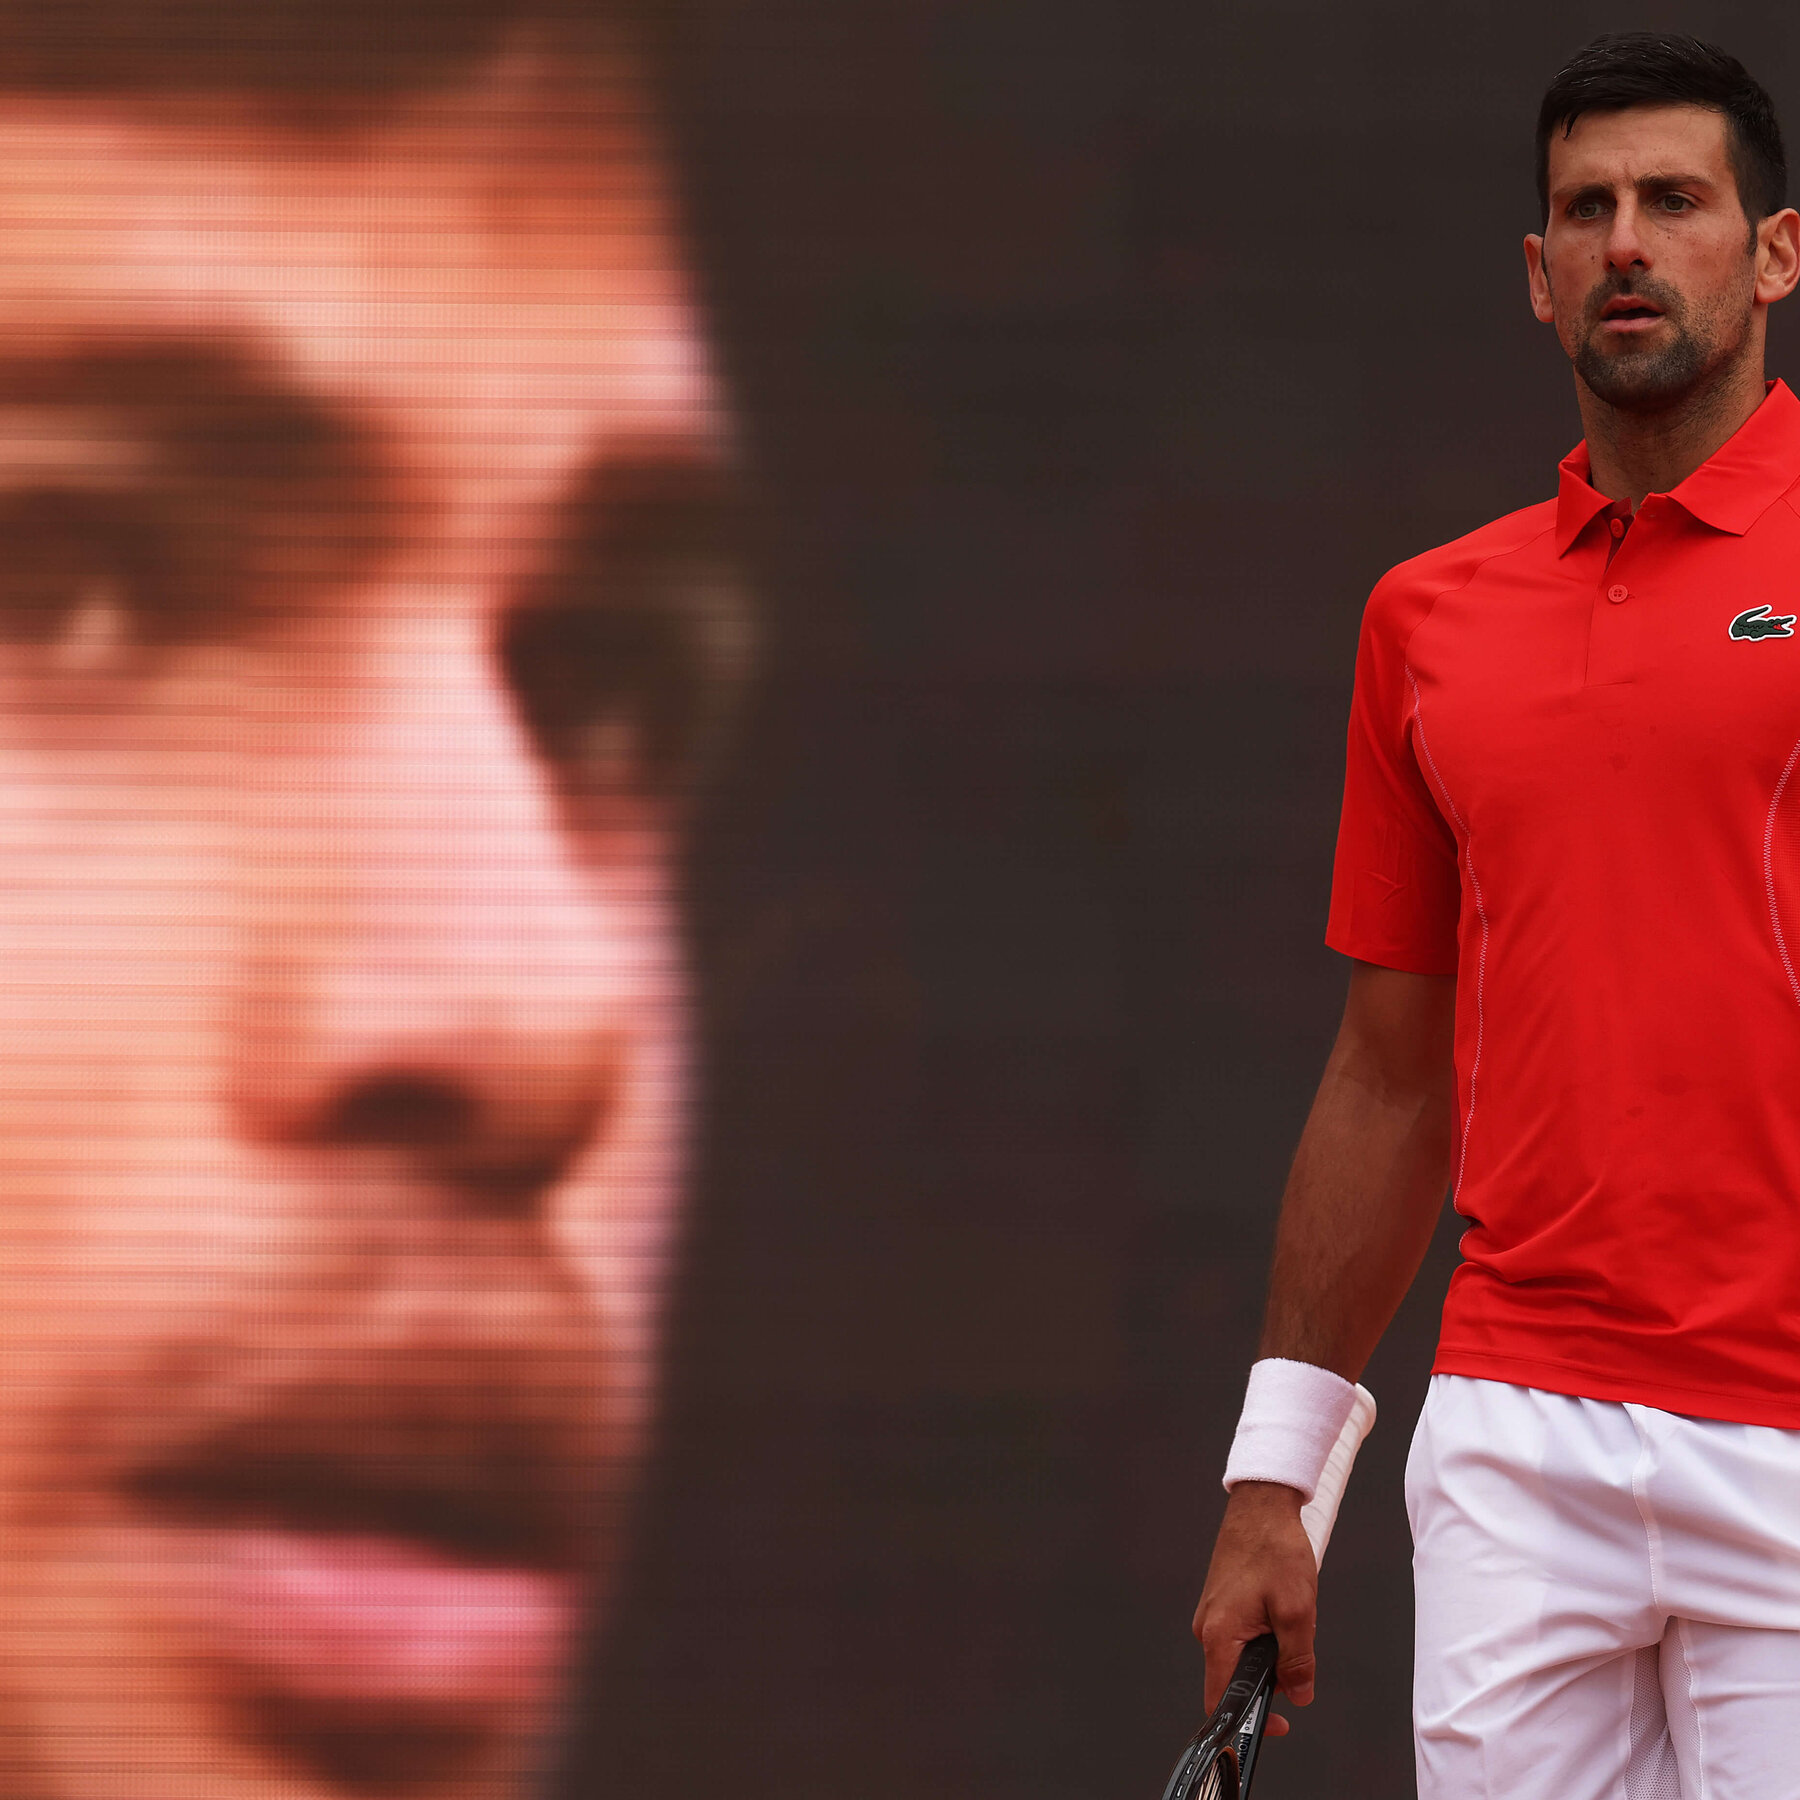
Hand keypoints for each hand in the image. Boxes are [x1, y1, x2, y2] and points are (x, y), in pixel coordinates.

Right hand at [1191, 1480, 1317, 1736]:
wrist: (1262, 1504)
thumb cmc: (1274, 1548)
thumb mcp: (1297, 1610)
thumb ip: (1297, 1661)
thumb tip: (1298, 1694)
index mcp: (1219, 1635)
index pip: (1222, 1700)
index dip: (1250, 1722)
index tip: (1280, 1724)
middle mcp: (1207, 1627)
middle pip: (1237, 1679)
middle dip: (1272, 1677)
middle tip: (1298, 1653)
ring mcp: (1213, 1614)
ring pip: (1244, 1655)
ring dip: (1272, 1651)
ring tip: (1290, 1617)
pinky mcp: (1222, 1602)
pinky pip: (1243, 1635)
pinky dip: (1267, 1632)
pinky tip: (1280, 1606)